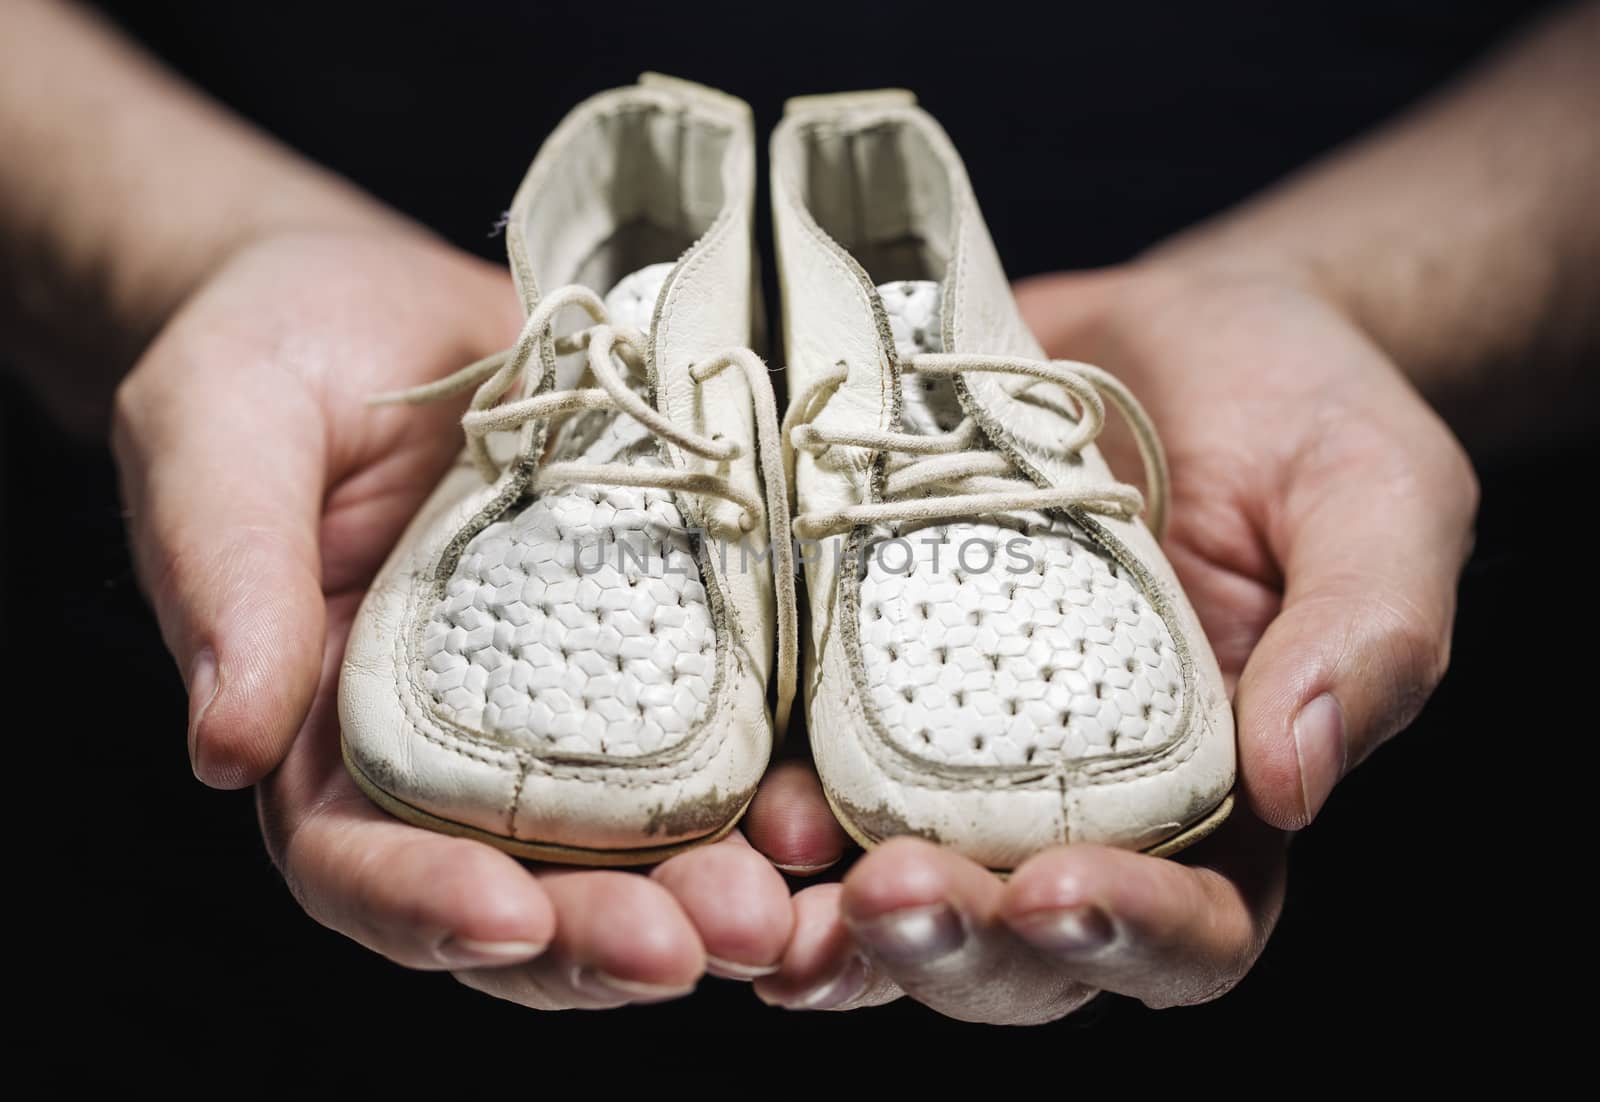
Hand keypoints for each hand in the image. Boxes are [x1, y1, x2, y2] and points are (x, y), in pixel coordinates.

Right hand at [112, 228, 845, 1004]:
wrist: (394, 300)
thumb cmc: (277, 357)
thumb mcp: (222, 431)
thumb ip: (226, 574)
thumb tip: (222, 747)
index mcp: (331, 733)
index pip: (360, 865)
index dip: (426, 910)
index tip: (510, 920)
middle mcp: (457, 749)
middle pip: (523, 888)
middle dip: (605, 936)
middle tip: (700, 941)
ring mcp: (572, 706)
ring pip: (634, 846)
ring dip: (706, 893)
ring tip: (781, 905)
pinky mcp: (667, 644)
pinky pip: (723, 733)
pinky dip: (770, 786)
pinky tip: (821, 801)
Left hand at [753, 263, 1477, 1020]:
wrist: (1166, 328)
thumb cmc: (1298, 412)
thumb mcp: (1373, 497)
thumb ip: (1363, 638)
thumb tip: (1299, 779)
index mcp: (1222, 800)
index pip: (1192, 929)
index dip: (1128, 938)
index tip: (1058, 893)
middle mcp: (1079, 803)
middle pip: (1014, 948)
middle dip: (946, 944)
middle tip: (885, 896)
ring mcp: (960, 749)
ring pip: (891, 891)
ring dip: (827, 918)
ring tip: (769, 883)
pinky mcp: (865, 674)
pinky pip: (807, 765)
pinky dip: (762, 800)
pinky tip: (723, 792)